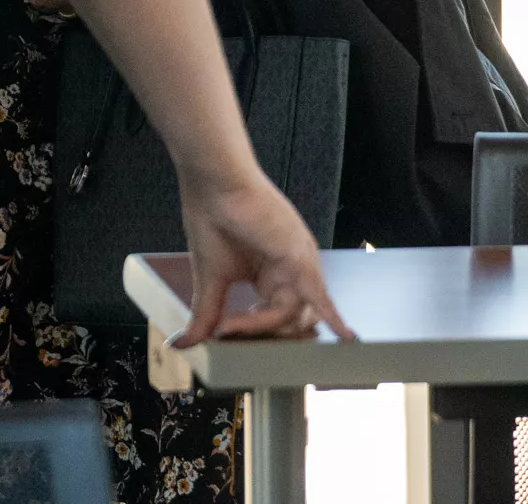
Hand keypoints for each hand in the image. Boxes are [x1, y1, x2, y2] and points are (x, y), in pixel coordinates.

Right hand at [174, 167, 353, 342]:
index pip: (274, 319)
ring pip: (295, 314)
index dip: (248, 332)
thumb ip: (205, 313)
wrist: (213, 184)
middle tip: (228, 333)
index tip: (219, 334)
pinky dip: (333, 317)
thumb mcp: (210, 278)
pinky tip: (344, 337)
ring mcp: (300, 263)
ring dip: (263, 326)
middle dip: (261, 334)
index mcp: (273, 275)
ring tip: (230, 325)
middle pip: (291, 322)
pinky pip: (320, 295)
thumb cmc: (211, 218)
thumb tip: (183, 343)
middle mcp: (292, 271)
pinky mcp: (300, 257)